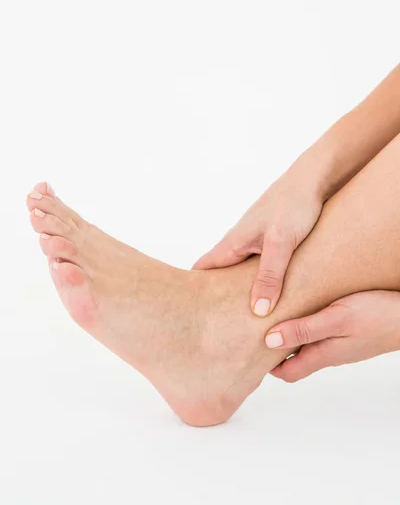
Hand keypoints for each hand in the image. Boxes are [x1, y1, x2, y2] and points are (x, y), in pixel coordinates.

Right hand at [193, 170, 322, 315]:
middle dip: (213, 297)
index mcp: (233, 244)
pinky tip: (268, 295)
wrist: (313, 178)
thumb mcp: (282, 243)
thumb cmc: (294, 206)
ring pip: (237, 271)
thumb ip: (270, 276)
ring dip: (237, 291)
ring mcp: (253, 241)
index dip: (191, 291)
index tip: (188, 315)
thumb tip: (256, 311)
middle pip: (217, 274)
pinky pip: (254, 266)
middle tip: (214, 325)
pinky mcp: (269, 240)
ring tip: (239, 318)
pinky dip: (256, 282)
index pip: (200, 269)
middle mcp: (238, 243)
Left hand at [266, 291, 399, 381]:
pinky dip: (305, 326)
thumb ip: (304, 330)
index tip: (247, 351)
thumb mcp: (335, 319)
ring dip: (289, 336)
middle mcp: (329, 352)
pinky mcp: (350, 331)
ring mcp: (341, 343)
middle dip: (272, 350)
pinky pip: (320, 334)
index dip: (265, 366)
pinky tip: (301, 307)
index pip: (286, 372)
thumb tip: (269, 341)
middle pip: (293, 359)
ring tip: (272, 316)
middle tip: (253, 331)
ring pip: (306, 346)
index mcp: (323, 354)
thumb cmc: (376, 316)